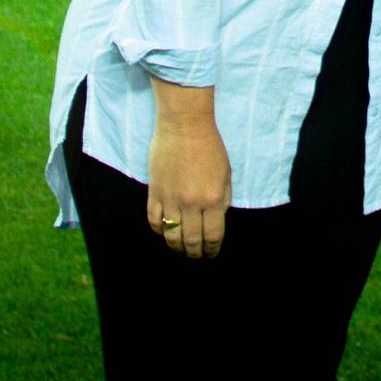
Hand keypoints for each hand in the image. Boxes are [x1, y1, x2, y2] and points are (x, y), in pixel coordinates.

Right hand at [148, 112, 230, 258]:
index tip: (211, 253)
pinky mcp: (155, 192)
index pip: (213, 235)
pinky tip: (164, 232)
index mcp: (214, 198)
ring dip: (176, 246)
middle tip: (195, 256)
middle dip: (194, 253)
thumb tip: (217, 219)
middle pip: (191, 240)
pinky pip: (154, 221)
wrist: (184, 124)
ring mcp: (171, 198)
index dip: (212, 249)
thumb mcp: (226, 173)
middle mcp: (192, 203)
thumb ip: (223, 199)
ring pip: (171, 235)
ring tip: (180, 249)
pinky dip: (159, 230)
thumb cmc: (210, 146)